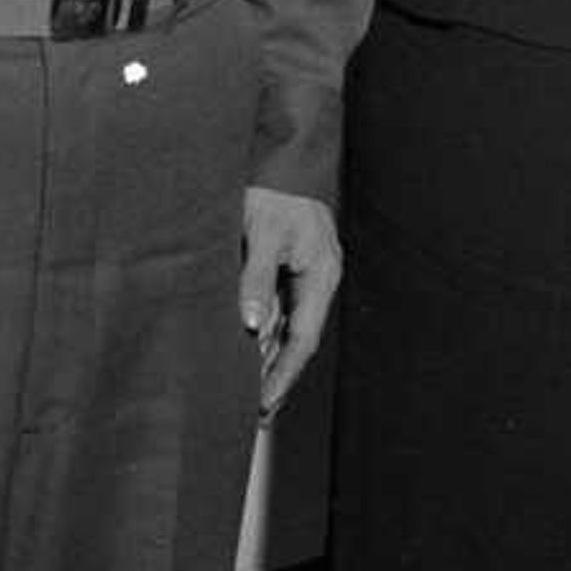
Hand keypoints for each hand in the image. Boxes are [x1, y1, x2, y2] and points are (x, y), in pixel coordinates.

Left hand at [240, 187, 340, 413]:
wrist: (282, 156)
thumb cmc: (273, 191)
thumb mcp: (263, 233)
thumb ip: (257, 278)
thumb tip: (251, 326)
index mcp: (321, 275)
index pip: (303, 339)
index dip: (283, 375)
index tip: (263, 404)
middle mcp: (317, 281)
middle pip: (298, 340)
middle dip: (278, 377)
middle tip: (257, 414)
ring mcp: (304, 276)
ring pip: (288, 328)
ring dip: (270, 360)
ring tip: (250, 395)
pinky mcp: (288, 269)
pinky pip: (279, 311)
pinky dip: (264, 335)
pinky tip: (249, 354)